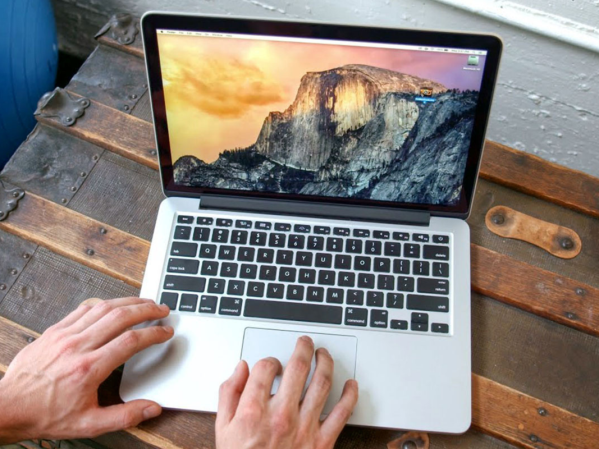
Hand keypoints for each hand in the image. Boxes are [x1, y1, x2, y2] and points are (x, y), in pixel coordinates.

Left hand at [0, 297, 173, 442]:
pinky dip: (103, 304)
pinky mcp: (54, 331)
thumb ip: (125, 416)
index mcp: (89, 369)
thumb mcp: (89, 424)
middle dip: (147, 310)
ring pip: (103, 308)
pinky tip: (113, 305)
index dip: (154, 333)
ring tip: (143, 302)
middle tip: (162, 309)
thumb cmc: (45, 415)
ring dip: (128, 302)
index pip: (131, 341)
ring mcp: (64, 335)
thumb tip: (152, 408)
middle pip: (121, 317)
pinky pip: (83, 309)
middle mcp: (78, 347)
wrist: (7, 408)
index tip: (166, 331)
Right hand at [216, 336, 358, 448]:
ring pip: (322, 384)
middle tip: (305, 343)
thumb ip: (229, 394)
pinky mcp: (322, 442)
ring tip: (324, 355)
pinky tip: (351, 385)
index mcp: (253, 411)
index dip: (269, 360)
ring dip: (326, 363)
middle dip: (303, 348)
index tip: (271, 364)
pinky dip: (350, 395)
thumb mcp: (222, 429)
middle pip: (298, 368)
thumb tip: (240, 368)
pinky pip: (342, 413)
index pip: (266, 368)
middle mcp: (281, 415)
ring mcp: (304, 428)